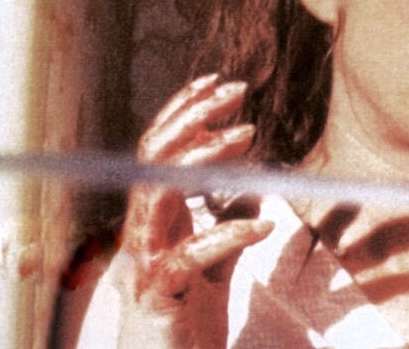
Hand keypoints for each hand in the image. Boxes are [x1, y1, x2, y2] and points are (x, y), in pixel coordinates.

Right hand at [114, 75, 272, 346]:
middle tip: (238, 92)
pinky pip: (190, 256)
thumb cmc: (186, 327)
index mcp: (157, 224)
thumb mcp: (216, 268)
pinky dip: (228, 233)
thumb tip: (253, 191)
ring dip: (201, 159)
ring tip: (247, 137)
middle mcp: (144, 235)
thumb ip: (229, 228)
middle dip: (192, 117)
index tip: (220, 84)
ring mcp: (147, 264)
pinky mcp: (161, 296)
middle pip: (152, 158)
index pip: (160, 153)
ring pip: (157, 194)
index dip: (185, 113)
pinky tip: (264, 224)